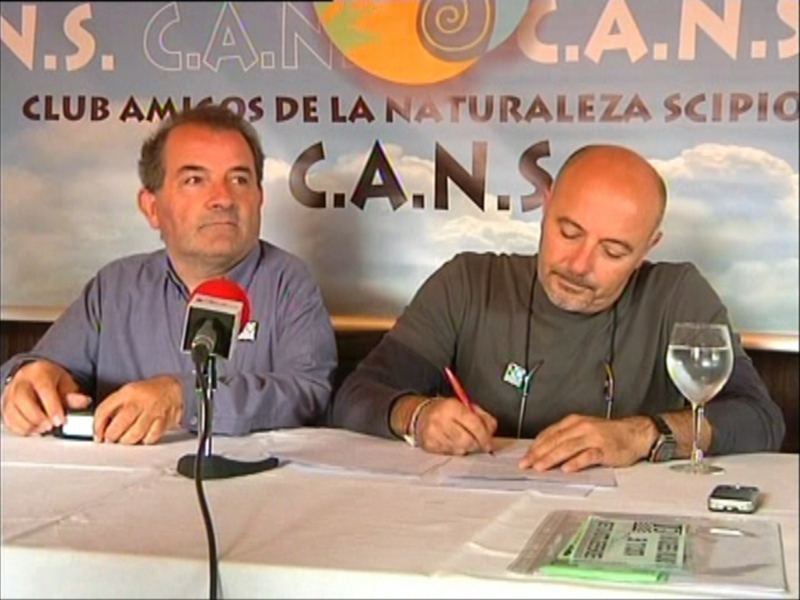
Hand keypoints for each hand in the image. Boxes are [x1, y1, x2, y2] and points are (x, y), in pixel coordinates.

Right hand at [1, 360, 89, 435]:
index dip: (52, 407)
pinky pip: (9, 421)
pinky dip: (21, 429)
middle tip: (51, 427)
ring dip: (29, 425)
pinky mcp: (5, 406)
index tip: (60, 421)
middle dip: (38, 417)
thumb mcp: (65, 384)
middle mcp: (21, 382)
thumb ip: (73, 396)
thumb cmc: (51, 381)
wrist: (34, 376)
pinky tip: (34, 430)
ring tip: (44, 429)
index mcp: (38, 373)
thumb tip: (84, 402)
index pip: (44, 389)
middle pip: (23, 400)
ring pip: (13, 412)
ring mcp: (10, 394)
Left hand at [93, 376, 183, 444]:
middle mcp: (141, 402)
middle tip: (111, 439)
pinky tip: (142, 437)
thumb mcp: (126, 393)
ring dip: (127, 440)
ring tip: (125, 439)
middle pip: (120, 424)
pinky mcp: (165, 420)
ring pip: (135, 434)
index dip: (97, 427)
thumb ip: (112, 408)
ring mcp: (154, 411)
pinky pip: (151, 437)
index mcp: (128, 393)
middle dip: (112, 436)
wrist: (171, 386)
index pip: (104, 410)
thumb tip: (100, 429)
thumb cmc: (147, 392)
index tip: (98, 435)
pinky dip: (145, 440)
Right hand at [415, 397, 496, 454]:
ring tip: (464, 440)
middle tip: (479, 444)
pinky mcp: (429, 445)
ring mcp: (433, 434)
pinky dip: (455, 450)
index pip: (474, 425)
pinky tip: (453, 442)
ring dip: (466, 448)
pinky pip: (450, 453)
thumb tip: (491, 431)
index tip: (489, 444)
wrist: (420, 414)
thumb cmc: (445, 410)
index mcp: (452, 406)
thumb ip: (481, 416)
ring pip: (459, 449)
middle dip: (476, 445)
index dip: (485, 437)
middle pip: (467, 441)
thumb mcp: (464, 406)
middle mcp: (441, 420)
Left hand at [519, 414, 653, 471]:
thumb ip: (566, 438)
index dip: (535, 446)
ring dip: (551, 458)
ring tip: (540, 467)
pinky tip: (567, 469)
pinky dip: (576, 462)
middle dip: (538, 454)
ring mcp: (593, 438)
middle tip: (526, 464)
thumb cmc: (609, 434)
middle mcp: (581, 427)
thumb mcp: (584, 430)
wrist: (636, 433)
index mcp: (574, 422)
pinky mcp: (604, 449)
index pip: (549, 434)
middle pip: (555, 441)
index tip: (524, 457)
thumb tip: (545, 452)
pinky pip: (588, 456)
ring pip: (567, 448)